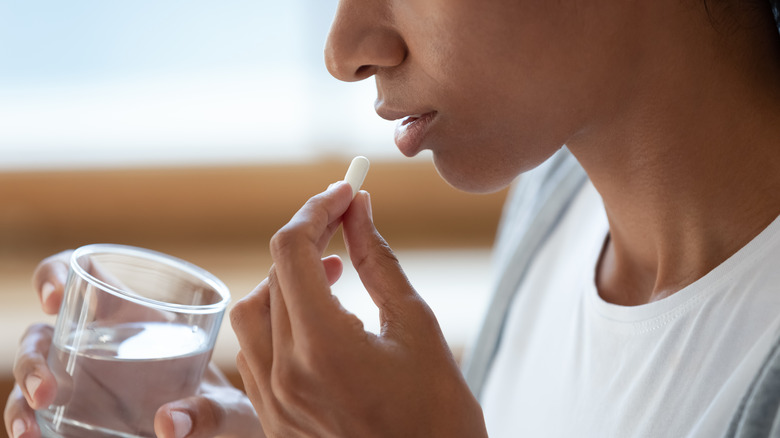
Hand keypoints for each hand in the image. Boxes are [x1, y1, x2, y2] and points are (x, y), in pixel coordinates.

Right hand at [4, 251, 263, 437]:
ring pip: (33, 376)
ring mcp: (81, 381)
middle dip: (33, 358)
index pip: (83, 274)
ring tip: (29, 430)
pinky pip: (38, 417)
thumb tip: (169, 425)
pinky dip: (27, 425)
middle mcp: (98, 343)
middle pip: (43, 334)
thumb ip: (209, 413)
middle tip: (47, 390)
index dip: (56, 274)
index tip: (55, 297)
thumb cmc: (225, 411)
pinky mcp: (75, 417)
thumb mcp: (227, 410)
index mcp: (134, 315)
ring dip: (21, 398)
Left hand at [230, 182, 486, 436]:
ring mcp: (274, 403)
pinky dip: (279, 319)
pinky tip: (317, 317)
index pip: (292, 251)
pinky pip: (255, 353)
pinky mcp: (275, 420)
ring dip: (285, 279)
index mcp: (323, 348)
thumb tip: (358, 208)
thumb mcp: (417, 325)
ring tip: (331, 270)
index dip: (317, 210)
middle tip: (344, 220)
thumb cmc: (440, 415)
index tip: (345, 191)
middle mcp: (285, 375)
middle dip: (306, 238)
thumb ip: (377, 260)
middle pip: (271, 277)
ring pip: (252, 314)